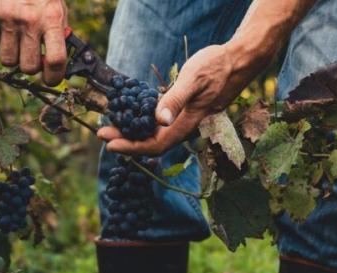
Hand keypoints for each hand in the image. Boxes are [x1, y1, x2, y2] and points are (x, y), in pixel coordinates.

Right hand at [0, 0, 67, 85]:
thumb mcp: (56, 10)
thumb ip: (56, 36)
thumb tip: (54, 67)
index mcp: (52, 19)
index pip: (55, 60)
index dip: (54, 77)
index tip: (51, 79)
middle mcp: (30, 20)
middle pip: (28, 67)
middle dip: (30, 66)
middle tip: (30, 54)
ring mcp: (8, 18)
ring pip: (8, 61)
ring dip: (12, 56)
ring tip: (15, 41)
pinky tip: (1, 34)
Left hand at [98, 43, 266, 155]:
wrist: (235, 62)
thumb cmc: (216, 67)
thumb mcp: (194, 79)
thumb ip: (177, 100)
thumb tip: (159, 121)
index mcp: (185, 124)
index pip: (154, 145)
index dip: (131, 147)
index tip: (110, 143)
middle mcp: (182, 127)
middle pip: (150, 143)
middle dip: (125, 142)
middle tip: (101, 133)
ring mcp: (181, 120)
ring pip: (153, 135)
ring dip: (131, 133)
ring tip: (109, 126)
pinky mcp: (179, 111)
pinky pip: (157, 124)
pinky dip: (140, 123)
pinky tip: (128, 114)